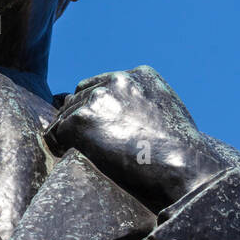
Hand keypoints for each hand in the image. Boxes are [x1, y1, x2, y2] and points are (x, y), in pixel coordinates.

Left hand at [44, 68, 224, 212]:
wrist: (182, 165)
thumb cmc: (182, 152)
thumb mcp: (169, 113)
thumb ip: (145, 106)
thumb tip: (132, 122)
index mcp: (140, 75)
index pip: (102, 84)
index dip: (95, 106)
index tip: (94, 126)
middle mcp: (117, 80)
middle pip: (80, 95)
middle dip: (78, 116)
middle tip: (77, 141)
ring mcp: (98, 98)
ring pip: (66, 113)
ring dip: (66, 132)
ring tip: (69, 151)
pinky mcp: (82, 120)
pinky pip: (57, 132)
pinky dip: (58, 145)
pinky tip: (65, 156)